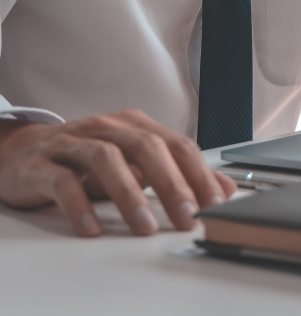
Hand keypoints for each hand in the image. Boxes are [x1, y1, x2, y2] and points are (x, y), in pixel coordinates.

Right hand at [0, 110, 235, 236]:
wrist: (21, 152)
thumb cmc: (87, 160)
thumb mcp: (136, 164)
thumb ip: (181, 175)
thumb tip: (226, 189)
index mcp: (136, 125)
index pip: (177, 144)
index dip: (199, 173)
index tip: (216, 205)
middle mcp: (108, 127)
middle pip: (147, 148)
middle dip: (172, 184)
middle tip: (188, 217)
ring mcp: (73, 142)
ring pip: (107, 160)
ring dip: (130, 195)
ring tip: (145, 228)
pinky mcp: (42, 164)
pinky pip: (62, 181)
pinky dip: (79, 205)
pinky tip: (91, 229)